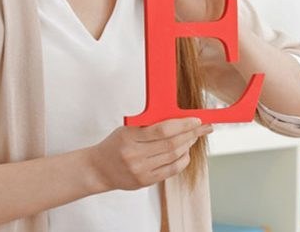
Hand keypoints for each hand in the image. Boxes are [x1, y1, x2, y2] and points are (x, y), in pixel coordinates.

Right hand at [87, 118, 211, 190]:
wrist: (98, 170)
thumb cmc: (115, 145)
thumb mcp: (127, 130)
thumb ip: (149, 125)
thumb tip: (178, 118)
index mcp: (129, 137)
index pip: (162, 129)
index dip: (183, 124)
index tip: (197, 120)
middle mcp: (134, 155)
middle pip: (171, 143)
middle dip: (191, 134)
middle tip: (201, 128)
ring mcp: (140, 170)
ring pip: (173, 156)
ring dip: (188, 145)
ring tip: (194, 137)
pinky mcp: (145, 181)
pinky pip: (171, 170)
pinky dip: (182, 160)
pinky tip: (186, 152)